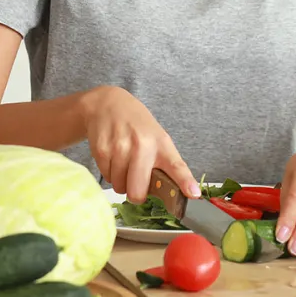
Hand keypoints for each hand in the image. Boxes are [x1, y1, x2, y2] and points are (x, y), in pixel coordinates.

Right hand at [82, 85, 200, 203]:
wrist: (108, 103)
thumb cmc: (136, 124)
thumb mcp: (156, 137)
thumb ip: (164, 163)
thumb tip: (174, 192)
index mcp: (161, 143)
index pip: (176, 165)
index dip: (185, 181)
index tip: (193, 194)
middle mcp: (142, 145)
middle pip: (137, 192)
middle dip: (136, 193)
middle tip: (136, 181)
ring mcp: (120, 148)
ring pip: (119, 187)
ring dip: (121, 181)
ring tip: (123, 161)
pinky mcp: (102, 150)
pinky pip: (106, 177)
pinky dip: (109, 172)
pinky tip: (112, 155)